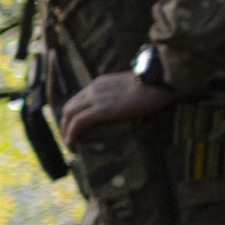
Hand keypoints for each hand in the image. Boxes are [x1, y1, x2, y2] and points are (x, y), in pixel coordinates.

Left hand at [61, 71, 176, 140]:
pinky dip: (72, 132)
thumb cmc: (151, 87)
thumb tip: (118, 107)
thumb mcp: (128, 88)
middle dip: (65, 123)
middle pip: (69, 107)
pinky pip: (79, 122)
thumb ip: (117, 95)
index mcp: (99, 83)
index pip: (78, 99)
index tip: (72, 125)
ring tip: (69, 142)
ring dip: (66, 130)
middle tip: (68, 136)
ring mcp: (96, 98)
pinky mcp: (102, 109)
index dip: (72, 114)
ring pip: (70, 115)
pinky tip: (72, 142)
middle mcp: (93, 89)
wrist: (159, 82)